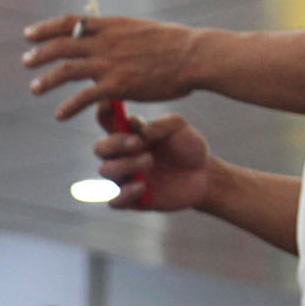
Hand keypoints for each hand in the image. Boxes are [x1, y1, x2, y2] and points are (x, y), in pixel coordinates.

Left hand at [22, 14, 203, 121]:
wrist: (194, 56)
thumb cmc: (176, 45)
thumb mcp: (143, 31)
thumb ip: (121, 36)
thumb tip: (112, 38)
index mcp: (112, 25)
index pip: (72, 22)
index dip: (47, 28)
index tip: (30, 34)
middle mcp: (106, 41)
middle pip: (62, 44)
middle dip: (40, 53)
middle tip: (25, 61)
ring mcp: (110, 63)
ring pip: (67, 69)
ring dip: (47, 80)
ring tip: (34, 88)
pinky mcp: (117, 85)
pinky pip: (84, 97)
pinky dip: (69, 106)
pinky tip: (59, 115)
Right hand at [90, 112, 213, 212]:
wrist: (204, 174)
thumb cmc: (188, 146)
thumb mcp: (178, 127)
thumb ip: (158, 124)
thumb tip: (134, 125)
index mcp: (129, 133)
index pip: (107, 122)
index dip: (104, 112)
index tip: (110, 104)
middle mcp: (122, 155)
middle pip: (100, 148)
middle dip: (115, 144)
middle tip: (138, 143)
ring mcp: (125, 178)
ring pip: (106, 171)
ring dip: (125, 164)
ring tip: (150, 160)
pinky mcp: (132, 200)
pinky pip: (115, 201)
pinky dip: (124, 193)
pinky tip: (142, 186)